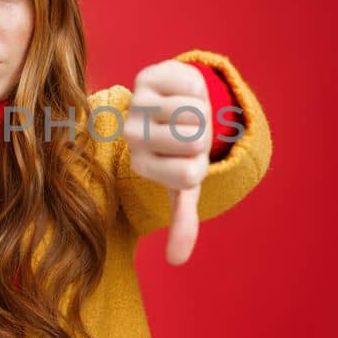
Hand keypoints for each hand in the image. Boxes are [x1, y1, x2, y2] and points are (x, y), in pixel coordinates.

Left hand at [124, 60, 211, 265]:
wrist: (174, 104)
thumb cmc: (182, 149)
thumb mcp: (185, 185)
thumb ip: (182, 221)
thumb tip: (176, 261)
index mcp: (142, 164)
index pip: (189, 175)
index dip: (200, 164)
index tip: (187, 160)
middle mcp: (133, 136)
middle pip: (194, 140)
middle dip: (204, 136)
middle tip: (191, 133)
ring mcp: (137, 105)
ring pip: (193, 112)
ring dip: (202, 110)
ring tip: (188, 113)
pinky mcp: (147, 76)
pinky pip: (190, 86)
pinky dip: (198, 89)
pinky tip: (183, 93)